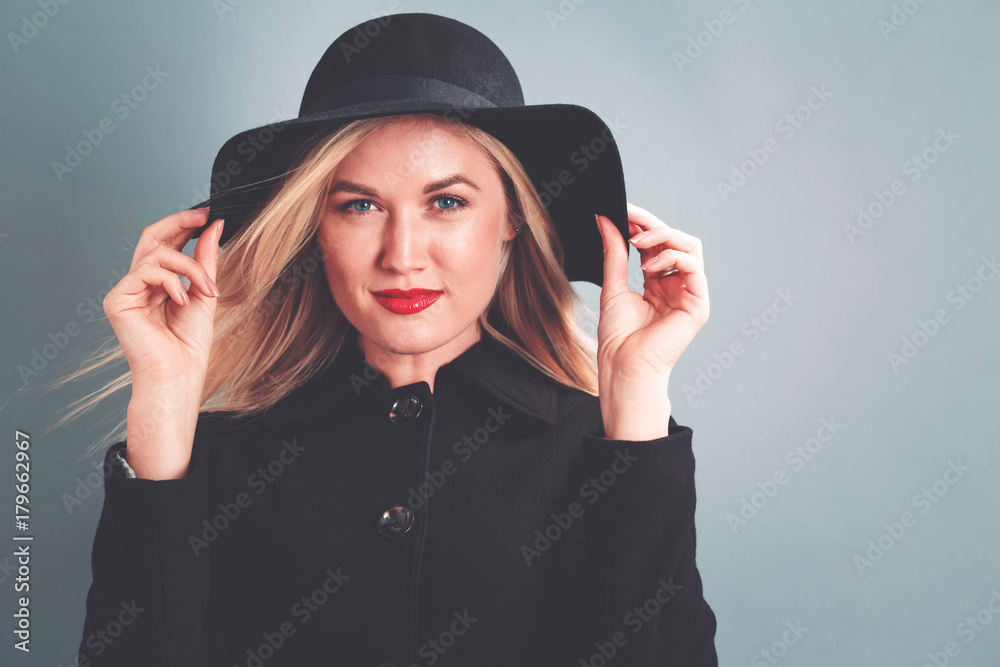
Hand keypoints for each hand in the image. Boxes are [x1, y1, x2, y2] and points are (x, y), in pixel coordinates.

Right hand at [103, 208, 223, 386]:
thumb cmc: (190, 342)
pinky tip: (183, 301)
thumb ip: (205, 259)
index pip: (167, 242)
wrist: (179, 372)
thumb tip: (215, 226)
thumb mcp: (205, 292)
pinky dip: (171, 282)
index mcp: (160, 281)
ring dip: (189, 267)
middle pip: (152, 237)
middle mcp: (141, 282)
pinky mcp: (118, 298)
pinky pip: (145, 272)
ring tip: (207, 290)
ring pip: (156, 254)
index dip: (184, 224)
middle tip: (203, 217)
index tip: (209, 214)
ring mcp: (127, 290)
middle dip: (179, 223)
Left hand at [594, 203, 709, 438]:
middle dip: (652, 224)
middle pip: (675, 239)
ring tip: (637, 241)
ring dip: (663, 236)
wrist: (623, 367)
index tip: (621, 210)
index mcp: (657, 282)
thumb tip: (605, 220)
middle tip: (629, 216)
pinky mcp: (698, 304)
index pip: (656, 243)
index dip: (641, 224)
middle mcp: (676, 285)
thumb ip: (613, 253)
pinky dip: (672, 257)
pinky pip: (694, 266)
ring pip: (690, 246)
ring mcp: (689, 293)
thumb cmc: (618, 338)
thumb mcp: (612, 286)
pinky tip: (650, 265)